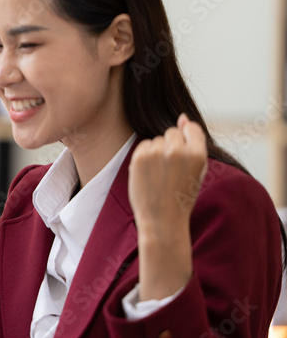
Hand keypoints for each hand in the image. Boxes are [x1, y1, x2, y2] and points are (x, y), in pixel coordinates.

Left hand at [128, 114, 207, 298]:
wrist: (162, 220)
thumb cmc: (182, 196)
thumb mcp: (197, 171)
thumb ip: (193, 143)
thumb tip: (183, 117)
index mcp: (198, 154)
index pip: (191, 128)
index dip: (186, 140)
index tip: (182, 154)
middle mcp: (178, 151)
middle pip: (172, 132)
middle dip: (171, 146)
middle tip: (170, 170)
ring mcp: (157, 153)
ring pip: (156, 139)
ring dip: (156, 151)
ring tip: (160, 175)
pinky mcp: (139, 157)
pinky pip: (143, 145)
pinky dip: (144, 155)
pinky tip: (149, 173)